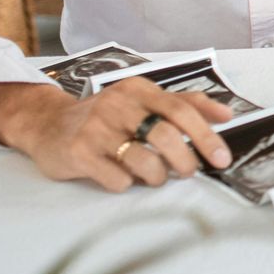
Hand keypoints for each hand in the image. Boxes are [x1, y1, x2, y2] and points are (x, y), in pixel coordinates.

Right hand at [0, 78, 233, 192]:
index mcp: (138, 89)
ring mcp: (96, 129)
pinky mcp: (78, 153)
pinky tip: (122, 176)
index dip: (206, 136)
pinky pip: (117, 178)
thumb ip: (185, 104)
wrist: (47, 124)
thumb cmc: (106, 116)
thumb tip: (226, 115)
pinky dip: (127, 183)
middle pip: (166, 136)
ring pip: (144, 161)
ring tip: (155, 177)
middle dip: (185, 161)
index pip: (182, 110)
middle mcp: (117, 105)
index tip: (222, 158)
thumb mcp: (143, 101)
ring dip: (157, 176)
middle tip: (189, 172)